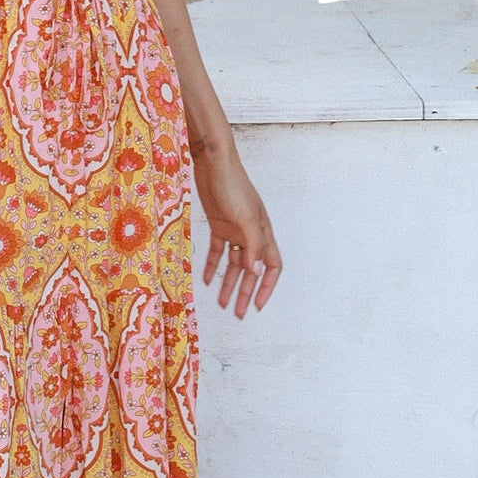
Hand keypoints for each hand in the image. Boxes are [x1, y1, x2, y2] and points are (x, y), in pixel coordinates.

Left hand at [192, 144, 281, 317]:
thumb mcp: (245, 217)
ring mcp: (235, 230)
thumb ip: (253, 245)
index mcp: (263, 233)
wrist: (213, 164)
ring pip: (234, 264)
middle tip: (238, 314)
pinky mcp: (218, 224)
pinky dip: (212, 265)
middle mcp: (251, 234)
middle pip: (251, 270)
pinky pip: (217, 251)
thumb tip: (257, 272)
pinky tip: (205, 279)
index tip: (257, 306)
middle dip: (246, 292)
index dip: (266, 287)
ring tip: (221, 303)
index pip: (272, 266)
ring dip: (228, 283)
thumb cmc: (233, 186)